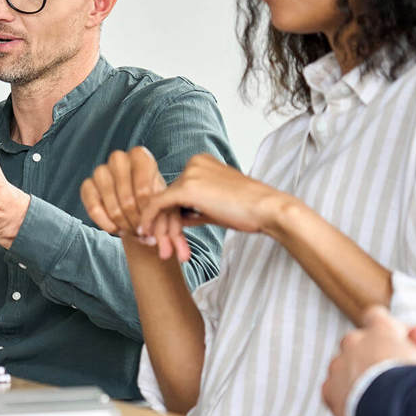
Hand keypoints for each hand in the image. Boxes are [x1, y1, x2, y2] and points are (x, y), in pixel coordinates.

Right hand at [80, 146, 167, 236]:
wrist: (137, 203)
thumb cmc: (153, 199)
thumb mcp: (162, 200)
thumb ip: (159, 209)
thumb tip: (150, 225)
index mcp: (139, 156)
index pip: (143, 189)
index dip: (147, 211)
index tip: (151, 222)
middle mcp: (118, 158)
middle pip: (126, 196)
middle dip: (134, 219)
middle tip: (141, 231)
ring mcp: (101, 170)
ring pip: (110, 201)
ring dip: (121, 221)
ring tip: (130, 230)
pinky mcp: (87, 185)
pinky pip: (93, 206)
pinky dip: (104, 222)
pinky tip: (114, 229)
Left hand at [135, 153, 289, 262]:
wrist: (268, 210)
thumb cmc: (249, 210)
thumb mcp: (215, 207)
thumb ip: (194, 208)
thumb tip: (177, 219)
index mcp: (202, 163)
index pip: (178, 191)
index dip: (171, 217)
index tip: (170, 238)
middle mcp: (193, 163)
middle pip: (169, 198)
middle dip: (165, 226)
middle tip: (165, 250)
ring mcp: (189, 174)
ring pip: (163, 203)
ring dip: (162, 230)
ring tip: (166, 253)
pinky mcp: (186, 187)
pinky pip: (158, 204)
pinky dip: (151, 220)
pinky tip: (147, 235)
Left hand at [322, 306, 415, 415]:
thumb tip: (415, 334)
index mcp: (381, 330)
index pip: (376, 316)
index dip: (386, 329)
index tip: (396, 344)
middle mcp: (355, 342)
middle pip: (359, 342)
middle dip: (372, 355)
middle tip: (392, 378)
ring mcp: (339, 365)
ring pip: (345, 366)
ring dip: (358, 376)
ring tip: (380, 398)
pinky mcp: (329, 390)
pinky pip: (335, 390)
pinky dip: (347, 398)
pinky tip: (365, 410)